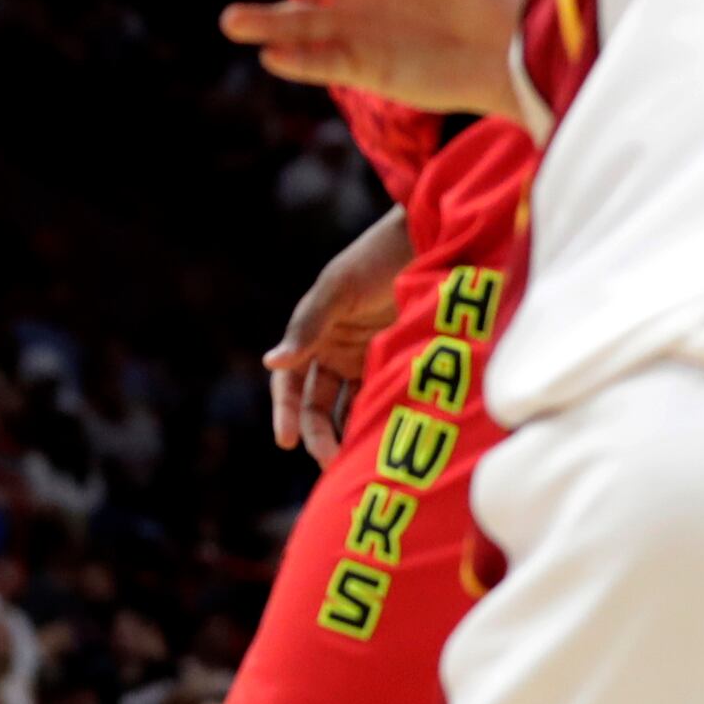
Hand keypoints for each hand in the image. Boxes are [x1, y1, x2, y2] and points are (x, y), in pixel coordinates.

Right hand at [265, 208, 410, 461]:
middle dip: (319, 434)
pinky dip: (376, 420)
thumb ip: (307, 327)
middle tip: (330, 462)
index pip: (290, 384)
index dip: (286, 413)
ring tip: (353, 462)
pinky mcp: (397, 361)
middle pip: (317, 404)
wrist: (433, 241)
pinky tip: (381, 440)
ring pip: (348, 407)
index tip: (287, 441)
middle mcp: (334, 349)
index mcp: (312, 333)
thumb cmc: (378, 258)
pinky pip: (381, 398)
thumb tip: (269, 362)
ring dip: (347, 433)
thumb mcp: (338, 289)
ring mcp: (366, 357)